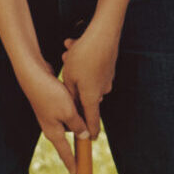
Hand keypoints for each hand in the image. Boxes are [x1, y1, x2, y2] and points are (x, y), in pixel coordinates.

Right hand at [18, 58, 87, 172]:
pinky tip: (77, 99)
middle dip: (80, 134)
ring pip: (70, 120)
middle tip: (89, 138)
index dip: (71, 162)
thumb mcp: (69, 112)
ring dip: (78, 116)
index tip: (75, 173)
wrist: (33, 75)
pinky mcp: (52, 104)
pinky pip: (67, 110)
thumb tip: (85, 136)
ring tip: (83, 108)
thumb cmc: (50, 94)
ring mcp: (51, 115)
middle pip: (71, 134)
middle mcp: (51, 125)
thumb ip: (78, 126)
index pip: (64, 152)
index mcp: (53, 131)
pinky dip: (74, 107)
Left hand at [59, 19, 120, 139]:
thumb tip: (72, 106)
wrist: (104, 33)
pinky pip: (90, 67)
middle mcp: (102, 89)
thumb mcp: (69, 77)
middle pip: (86, 97)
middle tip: (64, 79)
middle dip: (73, 89)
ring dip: (75, 70)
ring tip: (66, 55)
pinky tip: (72, 46)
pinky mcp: (108, 66)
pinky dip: (81, 60)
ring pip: (86, 78)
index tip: (91, 140)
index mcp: (92, 96)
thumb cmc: (84, 56)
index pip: (91, 119)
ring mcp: (107, 77)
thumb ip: (70, 94)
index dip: (90, 131)